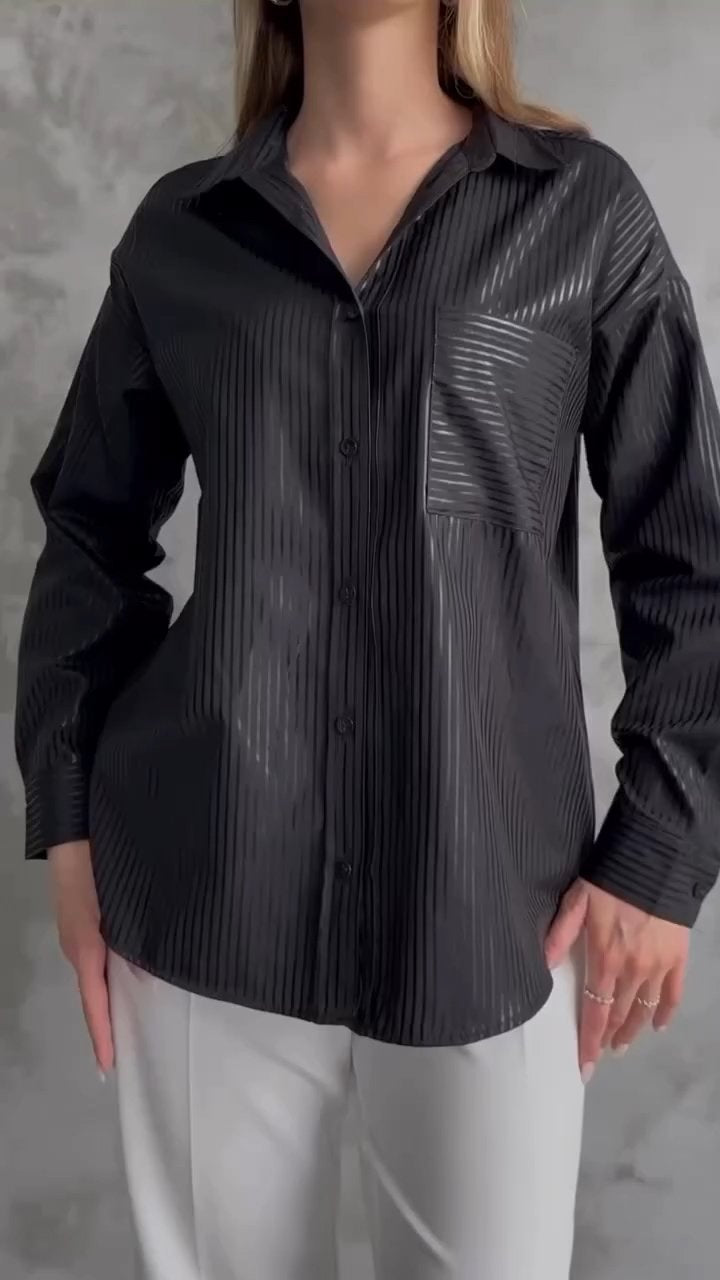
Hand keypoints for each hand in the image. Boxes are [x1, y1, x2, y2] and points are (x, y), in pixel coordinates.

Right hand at [48, 840, 113, 1075]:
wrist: (73, 833)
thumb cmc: (97, 866)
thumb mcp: (121, 903)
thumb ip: (134, 938)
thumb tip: (150, 973)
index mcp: (86, 948)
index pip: (94, 1001)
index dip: (102, 1033)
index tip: (108, 1065)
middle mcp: (78, 948)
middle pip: (93, 995)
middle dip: (108, 1024)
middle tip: (125, 1053)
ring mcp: (77, 937)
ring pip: (95, 978)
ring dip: (110, 1001)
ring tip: (131, 1026)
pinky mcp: (82, 926)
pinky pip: (95, 962)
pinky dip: (107, 980)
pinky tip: (126, 982)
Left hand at [544, 878, 688, 1081]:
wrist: (654, 862)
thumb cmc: (608, 880)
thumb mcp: (576, 902)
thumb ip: (559, 935)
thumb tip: (542, 966)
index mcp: (605, 960)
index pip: (594, 1011)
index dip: (589, 1042)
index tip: (584, 1067)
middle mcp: (633, 970)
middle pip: (619, 1014)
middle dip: (609, 1038)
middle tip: (602, 1053)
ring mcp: (658, 966)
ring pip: (644, 1008)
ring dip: (633, 1029)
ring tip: (623, 1044)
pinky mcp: (678, 957)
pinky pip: (673, 993)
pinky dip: (666, 1012)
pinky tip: (658, 1025)